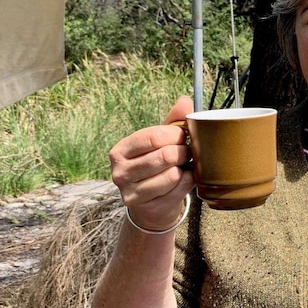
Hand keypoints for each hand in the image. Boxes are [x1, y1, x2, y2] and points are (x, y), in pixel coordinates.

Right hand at [109, 96, 194, 231]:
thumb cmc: (156, 166)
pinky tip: (184, 180)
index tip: (185, 136)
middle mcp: (120, 172)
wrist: (151, 204)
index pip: (154, 137)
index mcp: (120, 150)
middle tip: (187, 152)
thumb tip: (185, 100)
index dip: (176, 135)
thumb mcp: (160, 142)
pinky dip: (187, 183)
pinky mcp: (145, 207)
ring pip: (172, 175)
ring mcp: (130, 192)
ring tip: (184, 166)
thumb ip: (172, 121)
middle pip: (165, 156)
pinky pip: (178, 190)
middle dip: (184, 152)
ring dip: (186, 169)